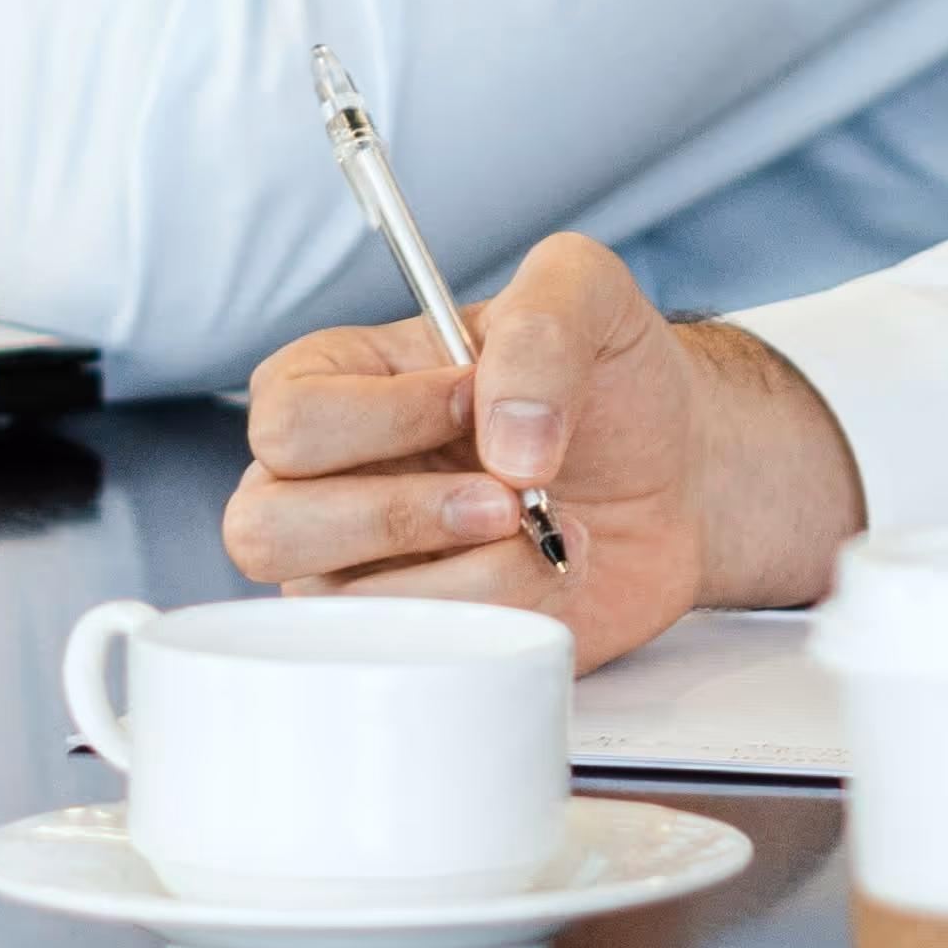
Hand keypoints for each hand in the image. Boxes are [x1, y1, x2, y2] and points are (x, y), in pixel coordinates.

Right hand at [222, 229, 868, 666]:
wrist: (681, 472)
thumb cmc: (610, 378)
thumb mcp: (588, 295)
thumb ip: (540, 329)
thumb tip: (506, 444)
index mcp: (336, 382)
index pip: (289, 418)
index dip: (385, 420)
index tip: (477, 399)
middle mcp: (324, 483)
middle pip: (266, 529)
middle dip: (401, 518)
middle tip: (507, 498)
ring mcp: (364, 568)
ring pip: (345, 607)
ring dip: (469, 573)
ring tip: (548, 527)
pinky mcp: (422, 633)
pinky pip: (421, 652)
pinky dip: (504, 611)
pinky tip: (552, 569)